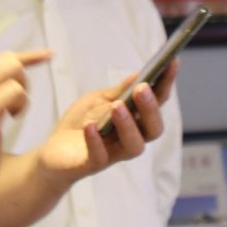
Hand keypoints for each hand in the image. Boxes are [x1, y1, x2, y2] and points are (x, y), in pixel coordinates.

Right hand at [0, 49, 52, 197]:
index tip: (50, 55)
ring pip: (14, 71)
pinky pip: (15, 91)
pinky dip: (20, 104)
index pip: (2, 58)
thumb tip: (14, 75)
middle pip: (10, 60)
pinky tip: (11, 119)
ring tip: (12, 115)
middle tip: (18, 106)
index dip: (29, 56)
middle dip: (24, 79)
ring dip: (22, 95)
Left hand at [37, 61, 177, 179]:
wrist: (54, 152)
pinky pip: (100, 155)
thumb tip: (140, 73)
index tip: (172, 62)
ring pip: (134, 146)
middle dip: (150, 108)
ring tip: (117, 107)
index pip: (157, 102)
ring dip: (128, 125)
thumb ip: (118, 91)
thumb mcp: (98, 100)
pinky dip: (96, 140)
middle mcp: (131, 138)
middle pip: (153, 128)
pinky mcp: (93, 164)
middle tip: (141, 89)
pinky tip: (90, 126)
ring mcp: (114, 153)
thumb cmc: (81, 122)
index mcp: (136, 120)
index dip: (166, 84)